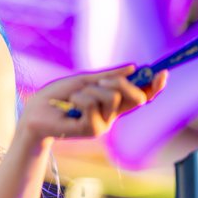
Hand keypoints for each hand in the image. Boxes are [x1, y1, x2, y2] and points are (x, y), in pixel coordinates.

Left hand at [20, 65, 166, 142]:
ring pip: (113, 98)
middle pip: (137, 98)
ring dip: (91, 89)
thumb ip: (107, 76)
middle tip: (100, 81)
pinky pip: (93, 105)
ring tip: (75, 95)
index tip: (162, 72)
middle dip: (121, 83)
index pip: (141, 96)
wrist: (35, 112)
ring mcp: (104, 124)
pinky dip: (80, 98)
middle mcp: (112, 115)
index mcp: (113, 103)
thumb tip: (134, 67)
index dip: (155, 86)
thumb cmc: (56, 97)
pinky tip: (70, 104)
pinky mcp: (92, 130)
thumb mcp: (83, 80)